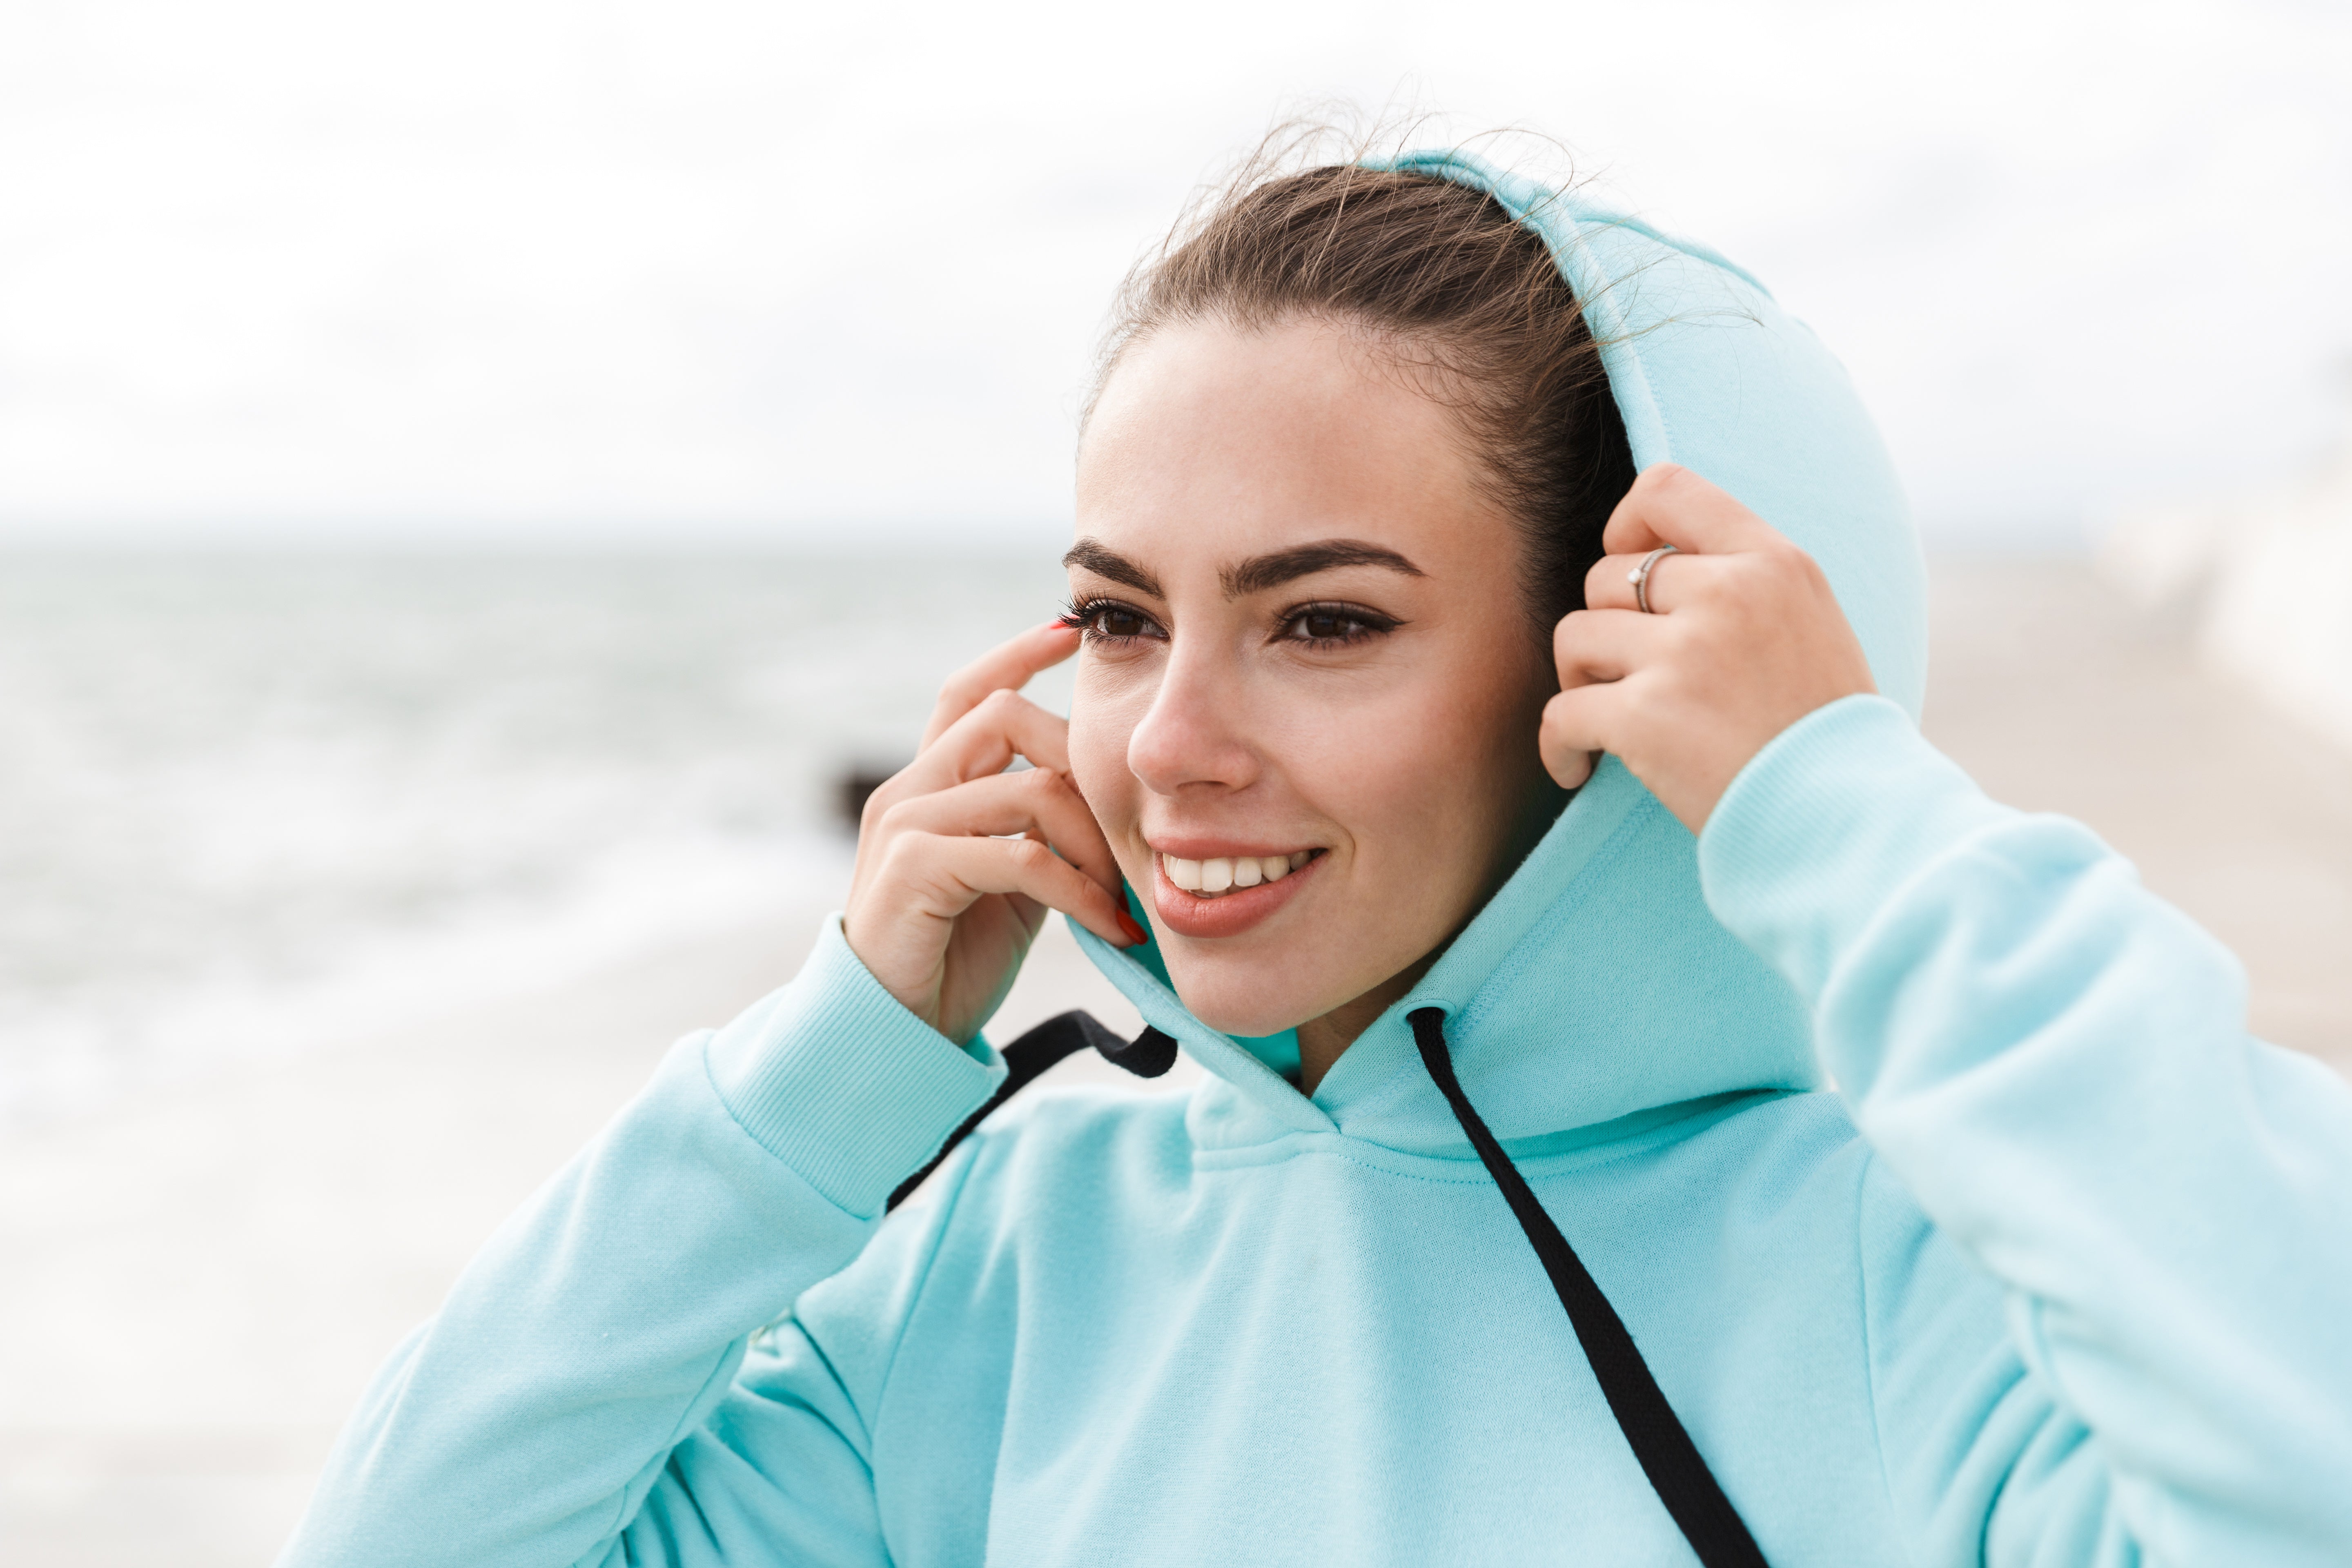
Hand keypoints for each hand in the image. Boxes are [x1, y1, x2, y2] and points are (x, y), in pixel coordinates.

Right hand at [844, 621, 1144, 1044]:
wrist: (895, 1032)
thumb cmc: (954, 956)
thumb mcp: (1010, 879)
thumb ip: (1038, 829)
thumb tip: (1102, 799)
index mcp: (930, 785)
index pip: (968, 693)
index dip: (1016, 654)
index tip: (1069, 630)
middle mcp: (909, 790)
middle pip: (1009, 718)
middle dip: (1083, 764)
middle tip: (1129, 835)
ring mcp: (905, 823)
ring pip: (1029, 787)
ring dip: (1094, 843)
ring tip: (1121, 897)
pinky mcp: (913, 867)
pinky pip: (1021, 854)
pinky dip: (1078, 890)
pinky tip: (1107, 925)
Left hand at [1539, 465, 1876, 833]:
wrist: (1847, 816)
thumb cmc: (1825, 730)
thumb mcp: (1810, 620)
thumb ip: (1746, 579)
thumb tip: (1659, 559)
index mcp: (1773, 561)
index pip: (1666, 487)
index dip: (1624, 524)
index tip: (1625, 568)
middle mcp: (1728, 593)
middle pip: (1606, 576)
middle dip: (1605, 627)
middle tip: (1629, 678)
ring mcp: (1684, 653)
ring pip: (1574, 636)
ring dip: (1581, 680)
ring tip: (1610, 721)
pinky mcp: (1645, 716)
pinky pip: (1559, 712)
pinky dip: (1558, 745)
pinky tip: (1577, 768)